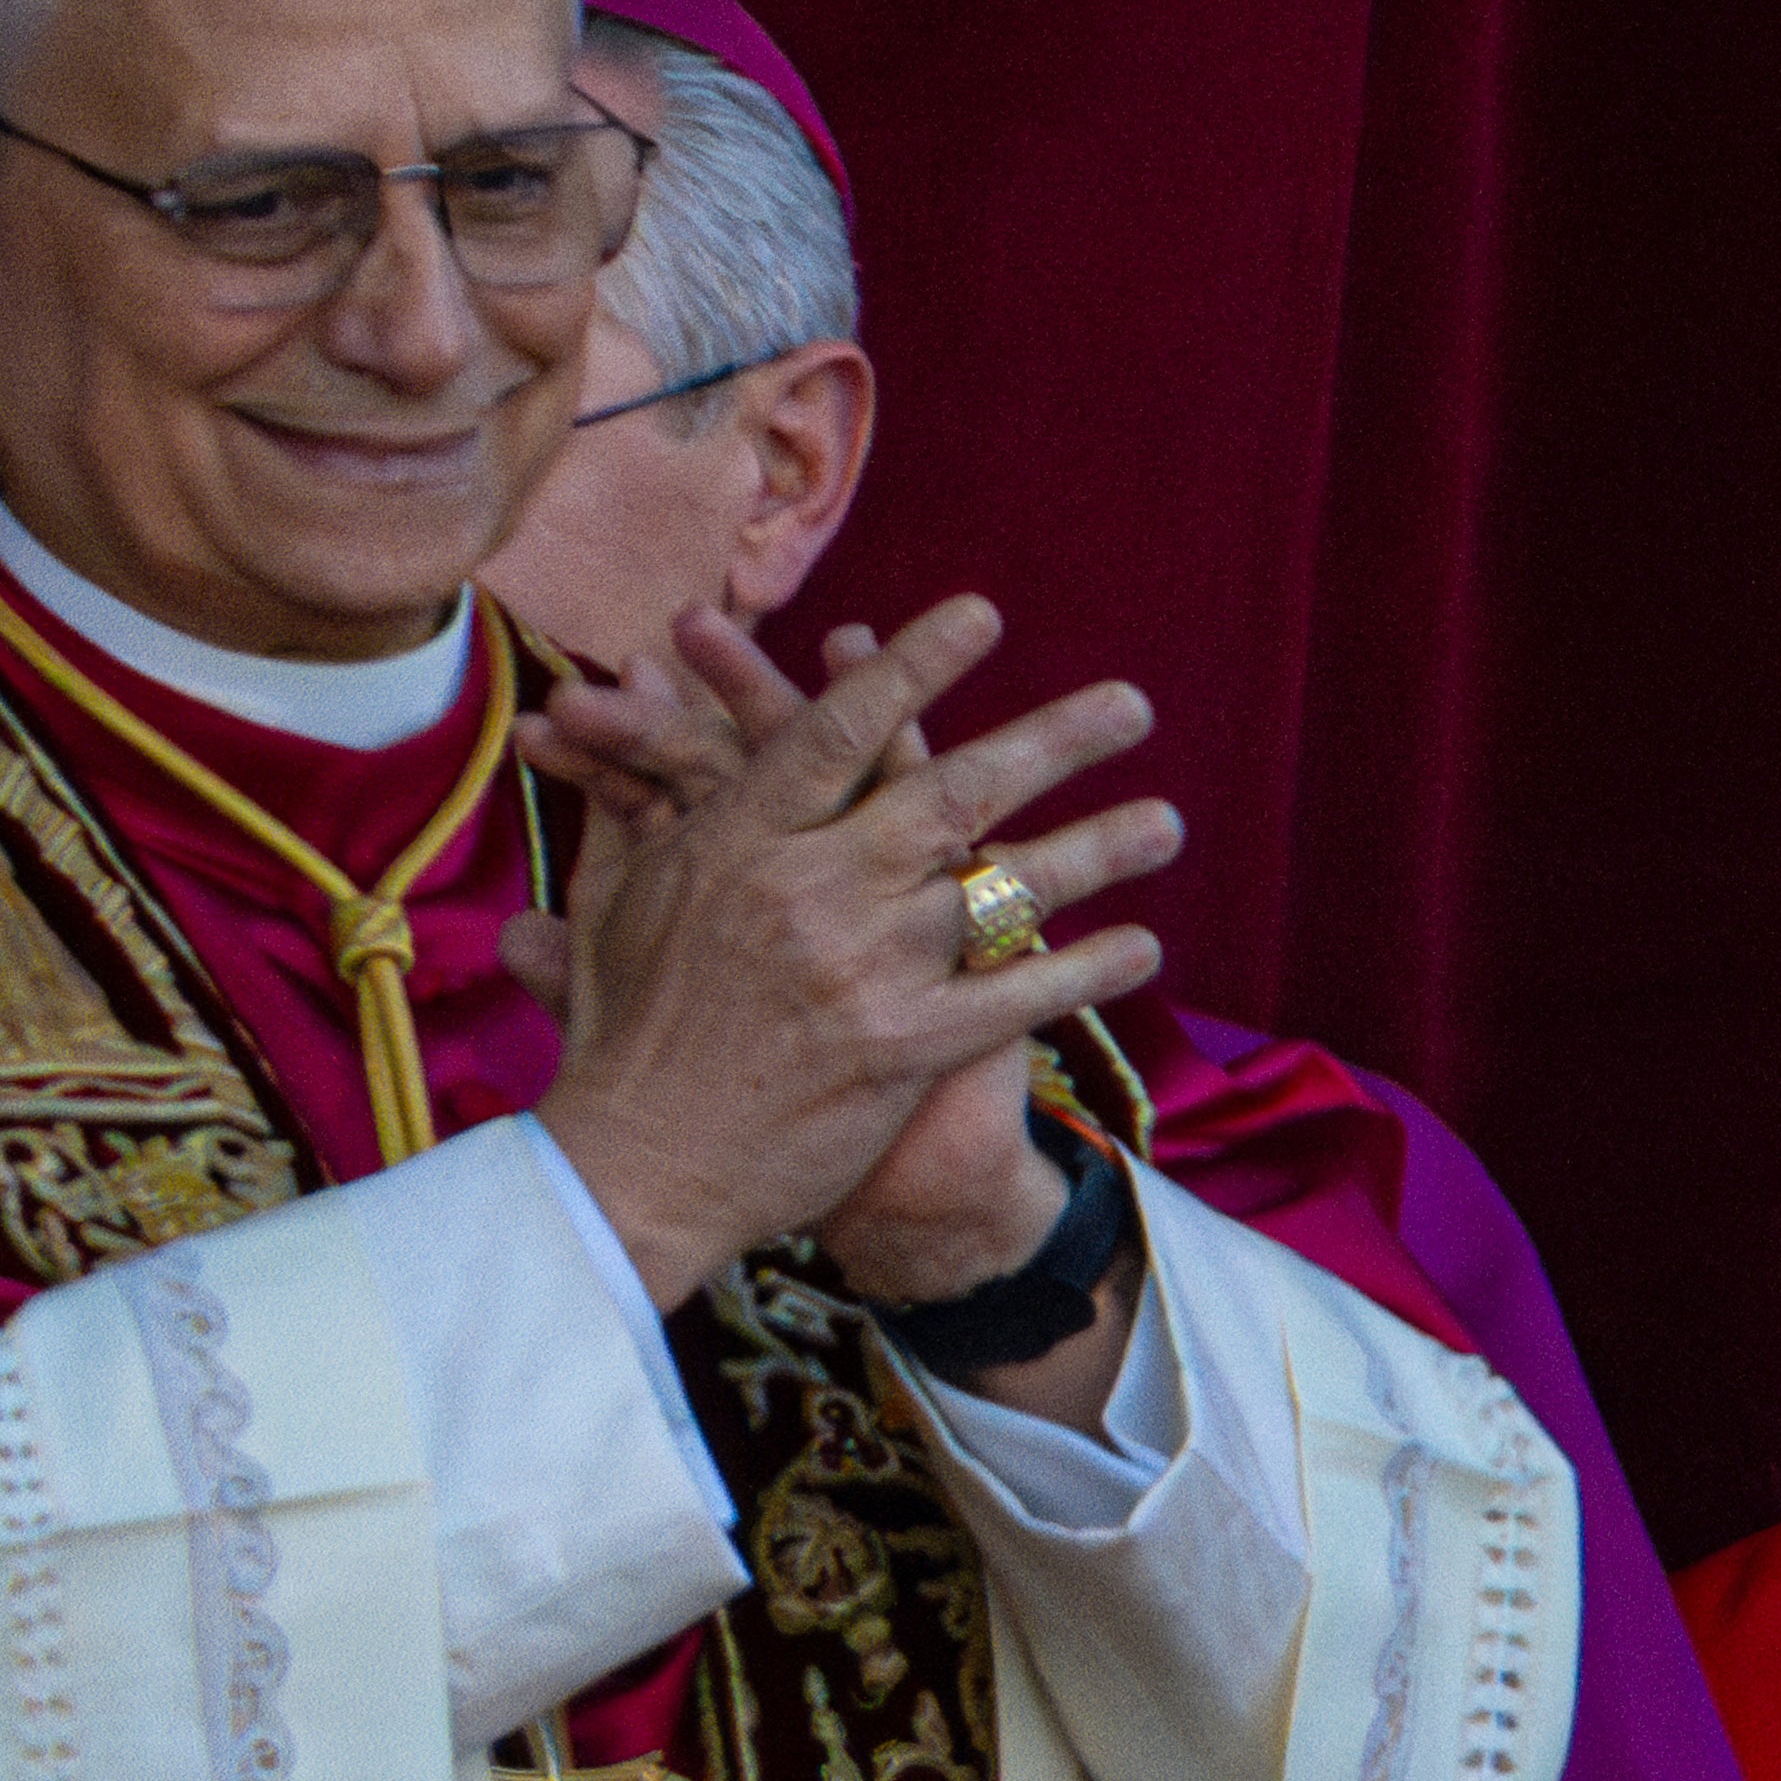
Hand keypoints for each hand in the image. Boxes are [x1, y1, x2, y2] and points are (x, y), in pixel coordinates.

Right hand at [517, 597, 1181, 1307]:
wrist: (637, 1164)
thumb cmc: (618, 1028)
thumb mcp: (613, 892)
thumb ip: (635, 780)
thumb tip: (635, 672)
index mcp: (740, 840)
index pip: (841, 731)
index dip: (914, 667)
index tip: (982, 616)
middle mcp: (813, 889)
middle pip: (950, 792)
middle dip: (1051, 741)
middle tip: (1130, 704)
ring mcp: (863, 969)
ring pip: (1001, 887)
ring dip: (1097, 849)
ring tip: (1167, 822)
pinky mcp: (902, 1049)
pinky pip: (1014, 997)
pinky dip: (1084, 971)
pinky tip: (1144, 949)